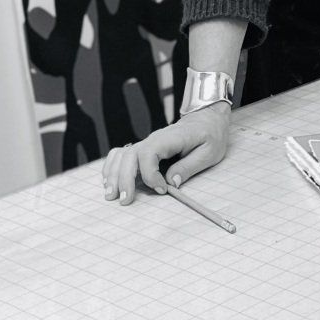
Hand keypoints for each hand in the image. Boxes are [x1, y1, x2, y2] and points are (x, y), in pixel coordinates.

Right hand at [101, 104, 232, 205]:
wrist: (206, 119)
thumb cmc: (210, 135)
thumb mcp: (209, 152)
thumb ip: (189, 166)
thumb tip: (171, 183)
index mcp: (171, 138)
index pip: (149, 153)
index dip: (150, 174)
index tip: (161, 190)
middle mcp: (154, 139)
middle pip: (130, 155)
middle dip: (124, 179)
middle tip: (125, 200)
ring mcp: (147, 143)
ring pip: (121, 155)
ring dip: (113, 175)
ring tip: (110, 195)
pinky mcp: (144, 149)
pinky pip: (121, 155)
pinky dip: (113, 168)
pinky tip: (110, 182)